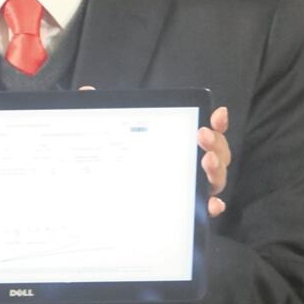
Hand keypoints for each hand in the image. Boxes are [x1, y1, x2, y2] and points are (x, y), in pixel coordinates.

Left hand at [79, 88, 231, 217]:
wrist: (98, 201)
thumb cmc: (112, 160)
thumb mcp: (106, 133)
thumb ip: (98, 110)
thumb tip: (86, 90)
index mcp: (177, 142)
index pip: (205, 130)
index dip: (217, 123)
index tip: (217, 114)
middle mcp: (187, 165)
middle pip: (216, 155)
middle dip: (216, 143)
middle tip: (202, 136)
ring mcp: (187, 189)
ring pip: (214, 180)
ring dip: (216, 170)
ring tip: (205, 161)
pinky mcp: (182, 213)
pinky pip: (203, 212)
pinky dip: (212, 207)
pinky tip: (212, 204)